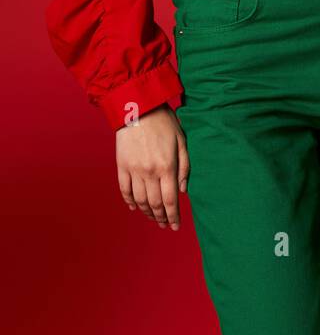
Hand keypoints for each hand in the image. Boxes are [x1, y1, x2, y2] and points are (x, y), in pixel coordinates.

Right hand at [116, 104, 189, 229]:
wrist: (138, 108)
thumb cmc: (164, 122)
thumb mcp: (182, 141)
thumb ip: (184, 168)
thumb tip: (183, 191)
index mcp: (166, 167)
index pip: (171, 200)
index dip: (173, 216)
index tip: (175, 226)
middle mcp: (149, 172)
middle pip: (155, 203)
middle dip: (161, 217)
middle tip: (164, 224)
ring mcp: (133, 170)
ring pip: (139, 200)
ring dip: (147, 212)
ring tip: (153, 217)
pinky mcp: (121, 166)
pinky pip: (124, 190)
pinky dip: (129, 201)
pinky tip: (135, 207)